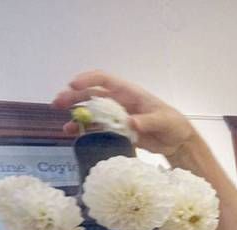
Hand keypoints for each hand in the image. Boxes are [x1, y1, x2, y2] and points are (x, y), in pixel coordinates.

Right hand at [51, 70, 195, 156]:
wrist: (178, 142)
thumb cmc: (173, 124)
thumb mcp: (163, 121)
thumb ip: (147, 122)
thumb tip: (130, 123)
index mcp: (129, 93)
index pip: (104, 80)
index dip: (88, 79)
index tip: (73, 85)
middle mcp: (119, 102)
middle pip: (91, 94)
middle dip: (73, 97)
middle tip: (57, 103)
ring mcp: (116, 116)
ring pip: (91, 111)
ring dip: (76, 115)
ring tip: (64, 124)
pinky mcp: (117, 131)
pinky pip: (97, 128)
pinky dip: (85, 130)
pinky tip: (73, 135)